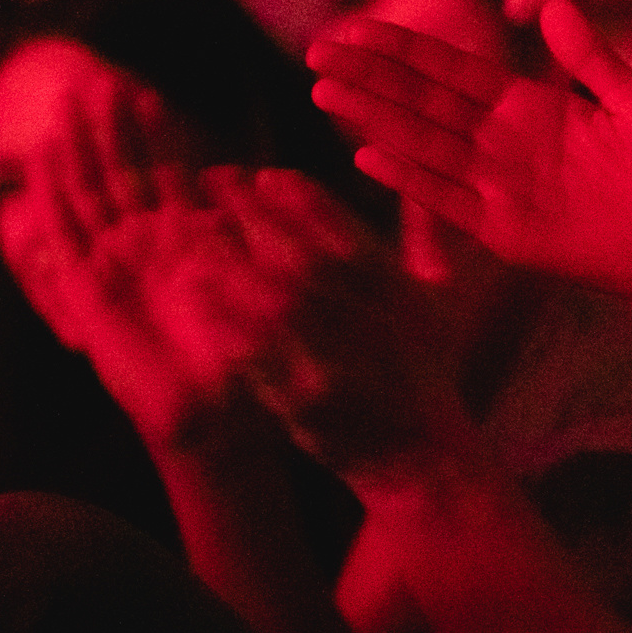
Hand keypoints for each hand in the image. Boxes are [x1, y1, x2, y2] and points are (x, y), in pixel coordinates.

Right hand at [0, 73, 238, 451]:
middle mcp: (143, 253)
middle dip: (109, 133)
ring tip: (68, 105)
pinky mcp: (85, 294)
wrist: (212, 422)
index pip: (162, 180)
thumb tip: (243, 183)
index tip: (150, 97)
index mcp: (183, 246)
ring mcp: (111, 270)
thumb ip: (242, 240)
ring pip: (89, 198)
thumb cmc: (245, 364)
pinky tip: (41, 162)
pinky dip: (50, 199)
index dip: (154, 141)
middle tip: (101, 82)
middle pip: (118, 178)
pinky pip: (63, 238)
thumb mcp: (255, 288)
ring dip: (77, 153)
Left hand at [164, 166, 470, 482]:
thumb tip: (380, 193)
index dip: (296, 195)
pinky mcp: (302, 394)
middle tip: (215, 185)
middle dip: (251, 211)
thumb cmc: (420, 373)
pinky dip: (223, 318)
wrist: (420, 454)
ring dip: (227, 258)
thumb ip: (412, 243)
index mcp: (394, 285)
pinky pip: (251, 348)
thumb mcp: (434, 301)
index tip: (266, 177)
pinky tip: (198, 296)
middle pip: (295, 247)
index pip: (341, 224)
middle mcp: (364, 314)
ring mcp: (332, 354)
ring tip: (197, 234)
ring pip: (266, 293)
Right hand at [308, 0, 631, 311]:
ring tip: (325, 93)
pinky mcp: (508, 231)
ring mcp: (501, 188)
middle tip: (315, 53)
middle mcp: (504, 144)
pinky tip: (371, 156)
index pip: (452, 70)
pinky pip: (450, 202)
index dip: (402, 49)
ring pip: (424, 146)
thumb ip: (592, 60)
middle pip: (423, 102)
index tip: (352, 28)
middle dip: (370, 78)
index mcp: (530, 107)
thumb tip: (553, 5)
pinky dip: (412, 179)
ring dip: (376, 120)